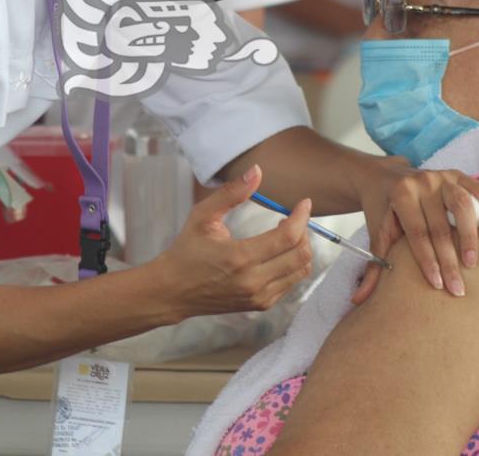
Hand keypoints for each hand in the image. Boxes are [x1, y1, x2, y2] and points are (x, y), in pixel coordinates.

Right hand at [152, 165, 313, 318]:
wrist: (173, 291)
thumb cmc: (186, 251)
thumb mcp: (202, 216)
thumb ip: (231, 193)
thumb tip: (256, 172)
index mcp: (240, 258)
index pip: (287, 237)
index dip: (301, 217)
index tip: (304, 203)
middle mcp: (253, 281)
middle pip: (300, 255)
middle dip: (305, 231)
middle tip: (296, 217)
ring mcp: (259, 297)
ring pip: (301, 271)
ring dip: (302, 249)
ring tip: (289, 233)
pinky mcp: (260, 305)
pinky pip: (291, 283)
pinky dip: (293, 265)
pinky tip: (281, 252)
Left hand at [352, 159, 478, 304]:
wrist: (384, 176)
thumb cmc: (383, 210)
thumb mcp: (377, 233)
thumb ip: (373, 265)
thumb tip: (359, 300)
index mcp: (400, 194)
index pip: (417, 232)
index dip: (427, 260)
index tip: (437, 285)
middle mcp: (422, 182)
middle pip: (440, 226)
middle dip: (449, 260)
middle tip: (457, 288)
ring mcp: (442, 176)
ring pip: (462, 205)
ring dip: (469, 236)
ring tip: (472, 263)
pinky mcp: (458, 174)